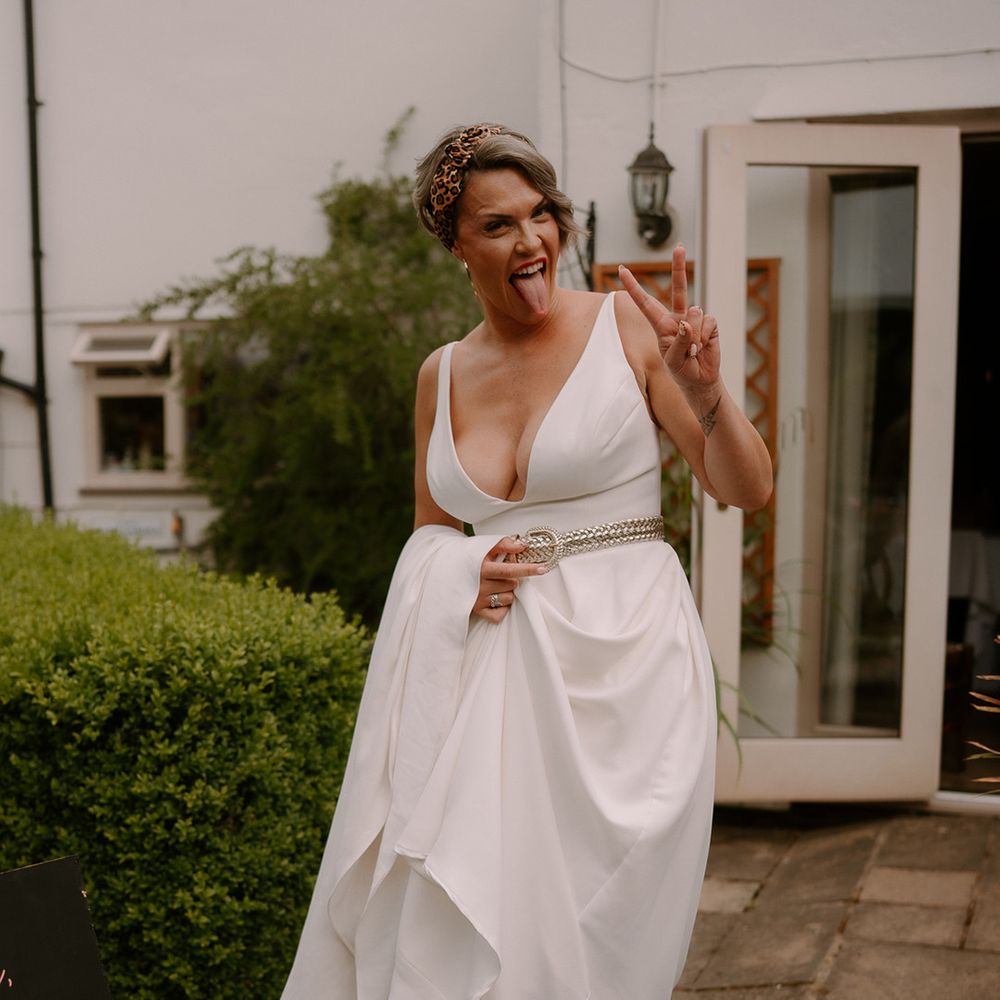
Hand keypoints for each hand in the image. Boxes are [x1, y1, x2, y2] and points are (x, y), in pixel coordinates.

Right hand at [473, 536, 547, 622]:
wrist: (448, 569)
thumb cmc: (470, 557)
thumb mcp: (484, 547)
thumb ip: (504, 544)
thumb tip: (522, 546)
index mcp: (482, 568)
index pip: (510, 570)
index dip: (528, 569)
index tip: (543, 568)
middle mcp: (479, 585)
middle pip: (512, 585)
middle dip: (511, 579)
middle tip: (500, 575)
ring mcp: (478, 600)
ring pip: (508, 599)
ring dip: (506, 592)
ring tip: (495, 585)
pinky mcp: (477, 611)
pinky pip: (499, 615)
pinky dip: (501, 608)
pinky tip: (496, 599)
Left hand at [618, 244, 720, 394]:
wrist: (700, 380)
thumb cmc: (681, 370)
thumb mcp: (672, 360)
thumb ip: (678, 341)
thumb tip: (687, 323)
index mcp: (661, 325)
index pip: (644, 303)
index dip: (633, 287)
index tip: (621, 269)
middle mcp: (677, 317)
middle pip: (678, 289)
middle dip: (679, 268)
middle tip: (680, 247)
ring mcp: (694, 319)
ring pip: (694, 315)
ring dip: (693, 337)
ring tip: (692, 351)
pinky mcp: (709, 324)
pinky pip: (707, 323)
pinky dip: (705, 338)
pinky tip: (703, 347)